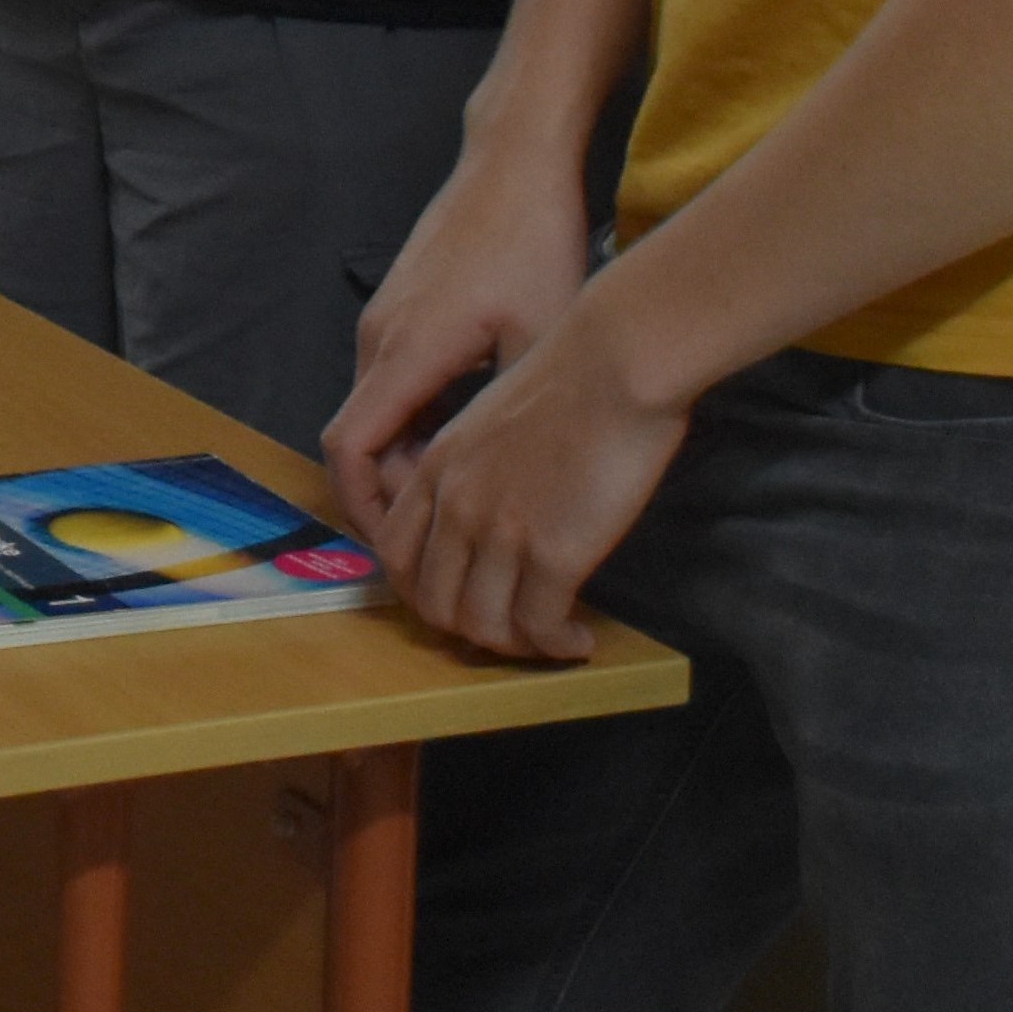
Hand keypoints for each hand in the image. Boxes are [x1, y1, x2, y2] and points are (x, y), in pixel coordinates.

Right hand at [323, 141, 598, 540]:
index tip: (399, 549)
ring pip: (379, 410)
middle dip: (393, 493)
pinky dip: (418, 417)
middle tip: (448, 530)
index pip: (350, 450)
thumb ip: (515, 414)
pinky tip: (473, 425)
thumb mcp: (541, 336)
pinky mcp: (404, 304)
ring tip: (467, 485)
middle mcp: (380, 338)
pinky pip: (394, 380)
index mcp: (406, 352)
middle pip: (361, 439)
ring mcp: (388, 318)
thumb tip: (521, 485)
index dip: (364, 509)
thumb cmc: (531, 238)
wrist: (514, 159)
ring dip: (410, 453)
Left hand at [376, 292, 690, 662]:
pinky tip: (579, 641)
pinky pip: (541, 627)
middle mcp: (457, 505)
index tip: (459, 600)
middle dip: (468, 630)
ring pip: (484, 626)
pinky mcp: (553, 554)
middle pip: (434, 602)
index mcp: (437, 467)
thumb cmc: (574, 376)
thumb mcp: (494, 417)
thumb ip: (477, 466)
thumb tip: (493, 511)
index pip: (395, 553)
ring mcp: (501, 532)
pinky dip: (557, 646)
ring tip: (549, 640)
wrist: (617, 363)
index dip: (422, 591)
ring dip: (516, 648)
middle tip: (509, 632)